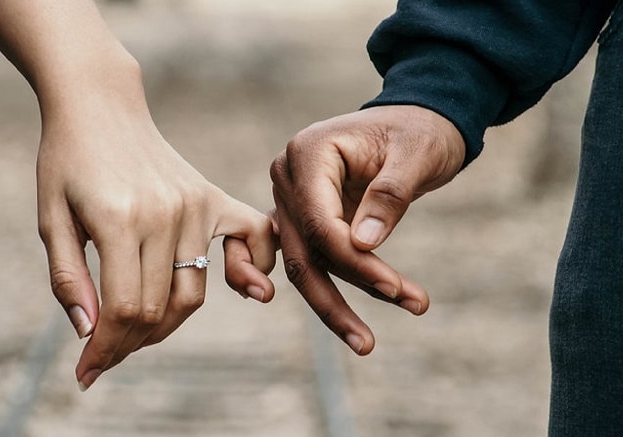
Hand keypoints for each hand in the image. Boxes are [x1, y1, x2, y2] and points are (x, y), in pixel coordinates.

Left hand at [37, 73, 275, 390]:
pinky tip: (243, 288)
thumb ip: (68, 278)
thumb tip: (89, 332)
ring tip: (136, 330)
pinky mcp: (212, 197)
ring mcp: (195, 204)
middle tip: (105, 353)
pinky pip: (252, 240)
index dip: (105, 349)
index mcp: (119, 219)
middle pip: (160, 308)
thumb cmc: (66, 160)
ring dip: (166, 323)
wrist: (100, 106)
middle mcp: (166, 214)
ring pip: (193, 292)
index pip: (124, 309)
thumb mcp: (51, 218)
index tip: (87, 372)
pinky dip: (252, 270)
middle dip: (129, 343)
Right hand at [270, 105, 464, 353]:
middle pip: (303, 251)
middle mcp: (288, 176)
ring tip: (366, 342)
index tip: (395, 288)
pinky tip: (332, 320)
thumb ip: (389, 196)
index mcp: (308, 152)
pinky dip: (317, 288)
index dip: (354, 261)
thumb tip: (362, 245)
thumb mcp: (416, 154)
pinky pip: (302, 258)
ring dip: (332, 303)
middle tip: (368, 342)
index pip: (320, 221)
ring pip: (301, 263)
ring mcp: (290, 198)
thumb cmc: (420, 131)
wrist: (416, 121)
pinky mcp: (302, 217)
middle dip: (336, 298)